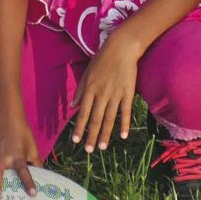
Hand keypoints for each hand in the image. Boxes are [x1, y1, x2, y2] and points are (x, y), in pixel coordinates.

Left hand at [69, 32, 141, 151]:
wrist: (121, 49)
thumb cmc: (102, 60)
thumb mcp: (87, 73)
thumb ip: (80, 90)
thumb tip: (72, 106)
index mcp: (90, 89)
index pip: (83, 113)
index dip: (80, 128)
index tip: (75, 141)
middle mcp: (101, 93)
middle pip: (96, 119)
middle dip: (91, 136)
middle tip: (88, 150)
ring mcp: (115, 94)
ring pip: (109, 118)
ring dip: (105, 134)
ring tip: (102, 147)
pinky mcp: (128, 93)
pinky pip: (126, 112)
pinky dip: (125, 124)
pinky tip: (123, 136)